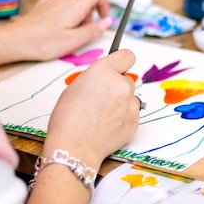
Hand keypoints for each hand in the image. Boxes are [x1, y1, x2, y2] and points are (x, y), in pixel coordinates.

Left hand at [0, 0, 110, 66]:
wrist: (16, 40)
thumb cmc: (41, 42)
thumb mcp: (73, 41)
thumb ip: (92, 30)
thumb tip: (106, 23)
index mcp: (75, 5)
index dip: (105, 3)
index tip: (102, 18)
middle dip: (92, 12)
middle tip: (83, 30)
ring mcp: (53, 0)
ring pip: (75, 0)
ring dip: (79, 14)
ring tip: (69, 31)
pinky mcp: (45, 5)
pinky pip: (62, 3)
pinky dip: (66, 12)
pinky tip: (58, 25)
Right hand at [44, 49, 138, 168]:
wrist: (73, 148)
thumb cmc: (67, 119)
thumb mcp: (74, 87)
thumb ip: (95, 79)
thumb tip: (105, 81)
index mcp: (104, 71)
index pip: (127, 56)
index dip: (121, 62)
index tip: (118, 68)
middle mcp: (121, 84)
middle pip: (126, 80)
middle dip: (117, 87)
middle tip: (101, 100)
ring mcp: (131, 104)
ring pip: (130, 98)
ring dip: (121, 104)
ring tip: (102, 117)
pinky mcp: (135, 121)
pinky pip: (131, 114)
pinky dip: (122, 119)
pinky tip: (107, 127)